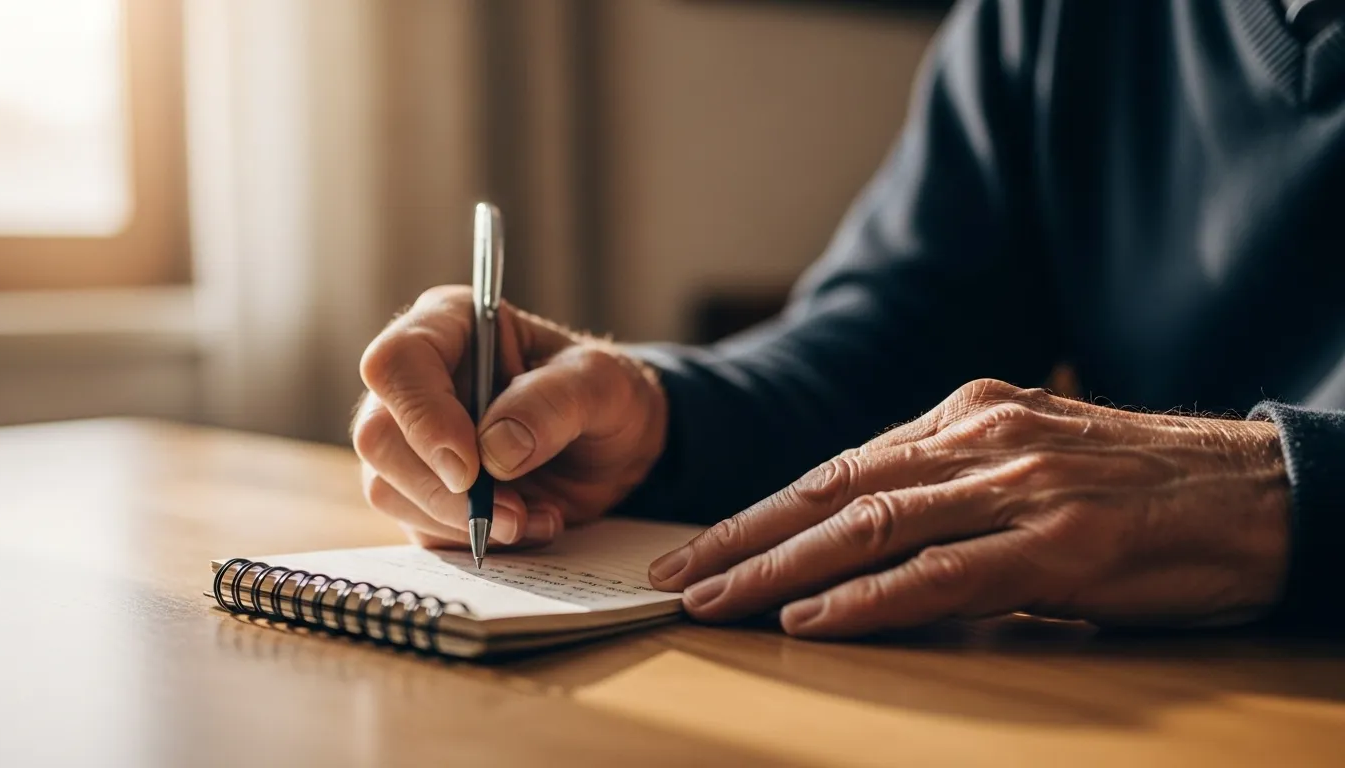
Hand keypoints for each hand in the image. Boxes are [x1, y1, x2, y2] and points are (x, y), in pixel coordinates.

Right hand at [353, 286, 666, 547]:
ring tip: (534, 517)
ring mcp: (410, 438)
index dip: (423, 419)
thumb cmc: (606, 396)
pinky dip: (472, 540)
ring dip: (462, 521)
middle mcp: (417, 380)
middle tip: (513, 512)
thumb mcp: (603, 385)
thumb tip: (494, 450)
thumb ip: (554, 403)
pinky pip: (418, 527)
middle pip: (378, 438)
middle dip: (444, 490)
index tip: (472, 468)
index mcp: (450, 325)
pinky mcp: (420, 490)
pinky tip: (525, 525)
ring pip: (388, 490)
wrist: (614, 449)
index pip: (396, 365)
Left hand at [649, 379, 1289, 636]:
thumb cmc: (1139, 486)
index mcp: (968, 415)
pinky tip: (811, 618)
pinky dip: (868, 600)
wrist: (1259, 491)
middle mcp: (980, 439)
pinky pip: (941, 574)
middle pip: (833, 491)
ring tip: (716, 599)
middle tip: (678, 574)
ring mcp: (1017, 487)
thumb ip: (951, 486)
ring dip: (780, 567)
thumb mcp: (1032, 460)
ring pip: (869, 526)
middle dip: (744, 536)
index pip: (839, 466)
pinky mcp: (1058, 546)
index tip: (703, 543)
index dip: (763, 509)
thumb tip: (867, 535)